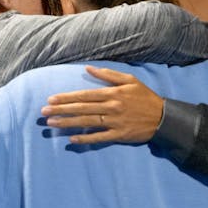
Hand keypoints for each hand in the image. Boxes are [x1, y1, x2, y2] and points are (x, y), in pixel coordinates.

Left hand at [41, 66, 164, 144]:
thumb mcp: (130, 80)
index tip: (51, 99)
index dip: (66, 97)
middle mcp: (111, 107)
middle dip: (61, 110)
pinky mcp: (119, 135)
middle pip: (82, 109)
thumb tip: (88, 68)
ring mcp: (115, 122)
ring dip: (68, 123)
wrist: (163, 117)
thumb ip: (108, 74)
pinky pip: (99, 138)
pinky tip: (72, 139)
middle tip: (44, 112)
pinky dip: (86, 139)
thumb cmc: (145, 97)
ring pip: (87, 122)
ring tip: (52, 123)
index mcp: (113, 93)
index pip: (84, 95)